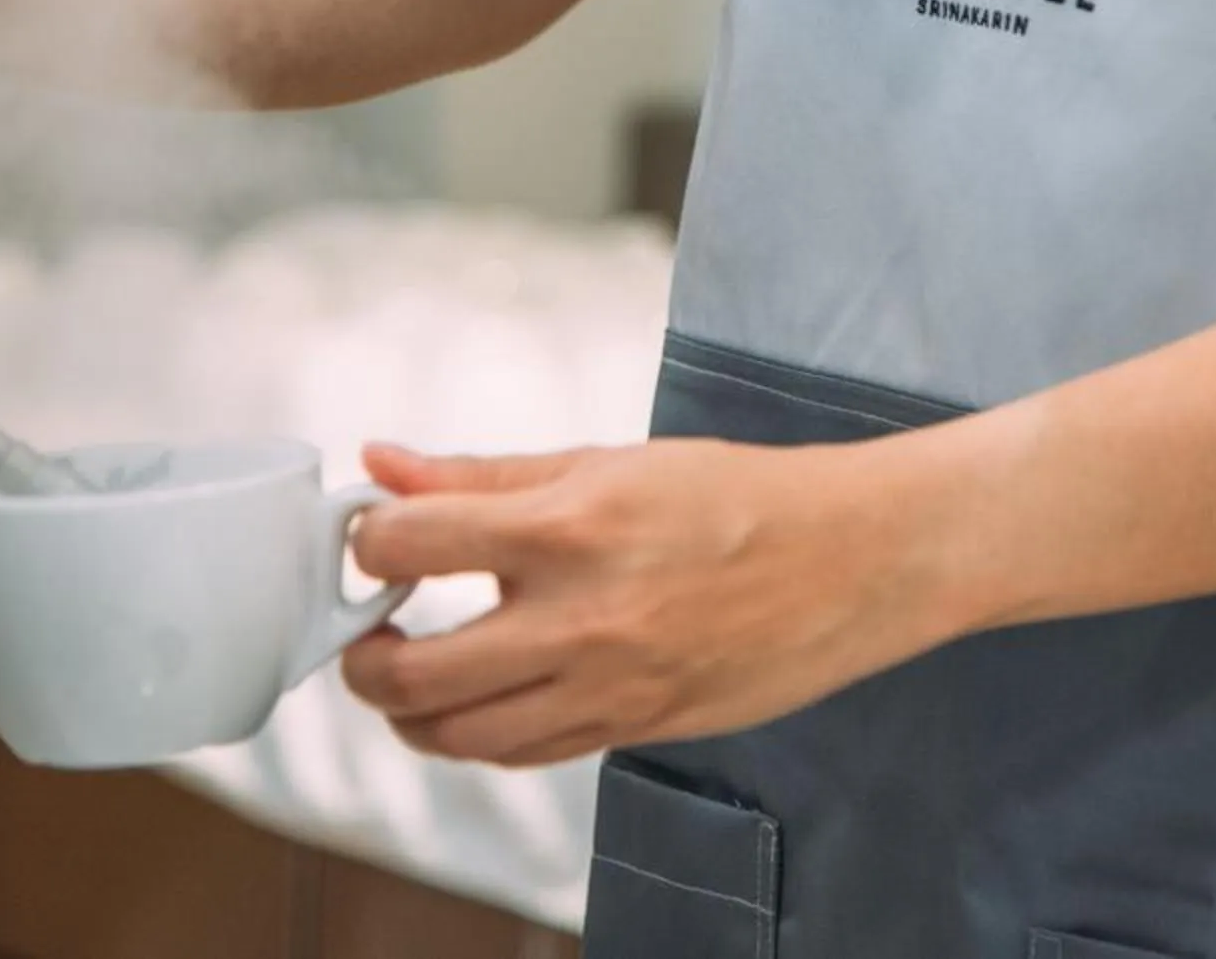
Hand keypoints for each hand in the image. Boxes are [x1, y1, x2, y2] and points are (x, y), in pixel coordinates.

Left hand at [340, 438, 962, 768]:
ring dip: (410, 711)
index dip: (367, 541)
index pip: (408, 543)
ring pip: (457, 736)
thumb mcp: (606, 462)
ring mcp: (606, 687)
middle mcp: (579, 618)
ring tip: (413, 670)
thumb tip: (383, 463)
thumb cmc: (738, 497)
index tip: (374, 539)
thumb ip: (484, 473)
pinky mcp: (632, 730)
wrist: (853, 558)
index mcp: (567, 528)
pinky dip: (479, 734)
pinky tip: (482, 696)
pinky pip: (523, 754)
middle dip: (362, 654)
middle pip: (410, 672)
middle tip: (370, 627)